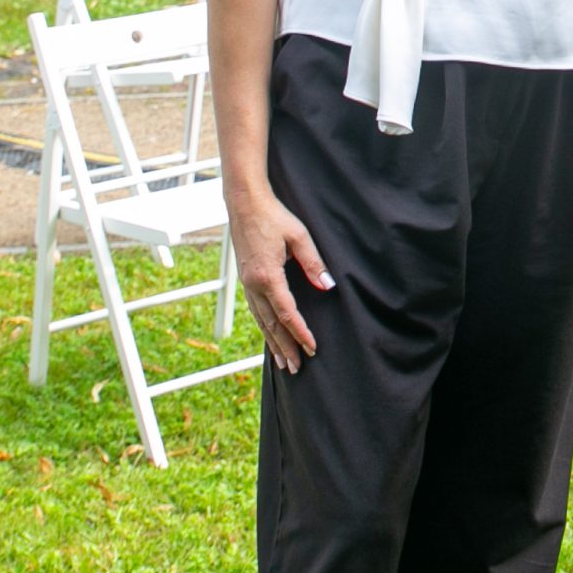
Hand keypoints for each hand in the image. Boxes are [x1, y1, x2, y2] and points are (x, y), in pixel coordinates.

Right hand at [227, 181, 332, 372]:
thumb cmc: (274, 217)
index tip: (312, 348)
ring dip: (273, 342)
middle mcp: (254, 285)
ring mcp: (247, 284)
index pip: (286, 313)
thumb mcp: (299, 236)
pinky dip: (264, 327)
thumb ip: (314, 263)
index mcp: (267, 276)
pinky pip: (256, 311)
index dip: (300, 332)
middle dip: (285, 347)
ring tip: (283, 363)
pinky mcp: (246, 281)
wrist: (245, 204)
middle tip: (297, 368)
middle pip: (272, 324)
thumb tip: (327, 286)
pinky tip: (270, 337)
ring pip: (261, 321)